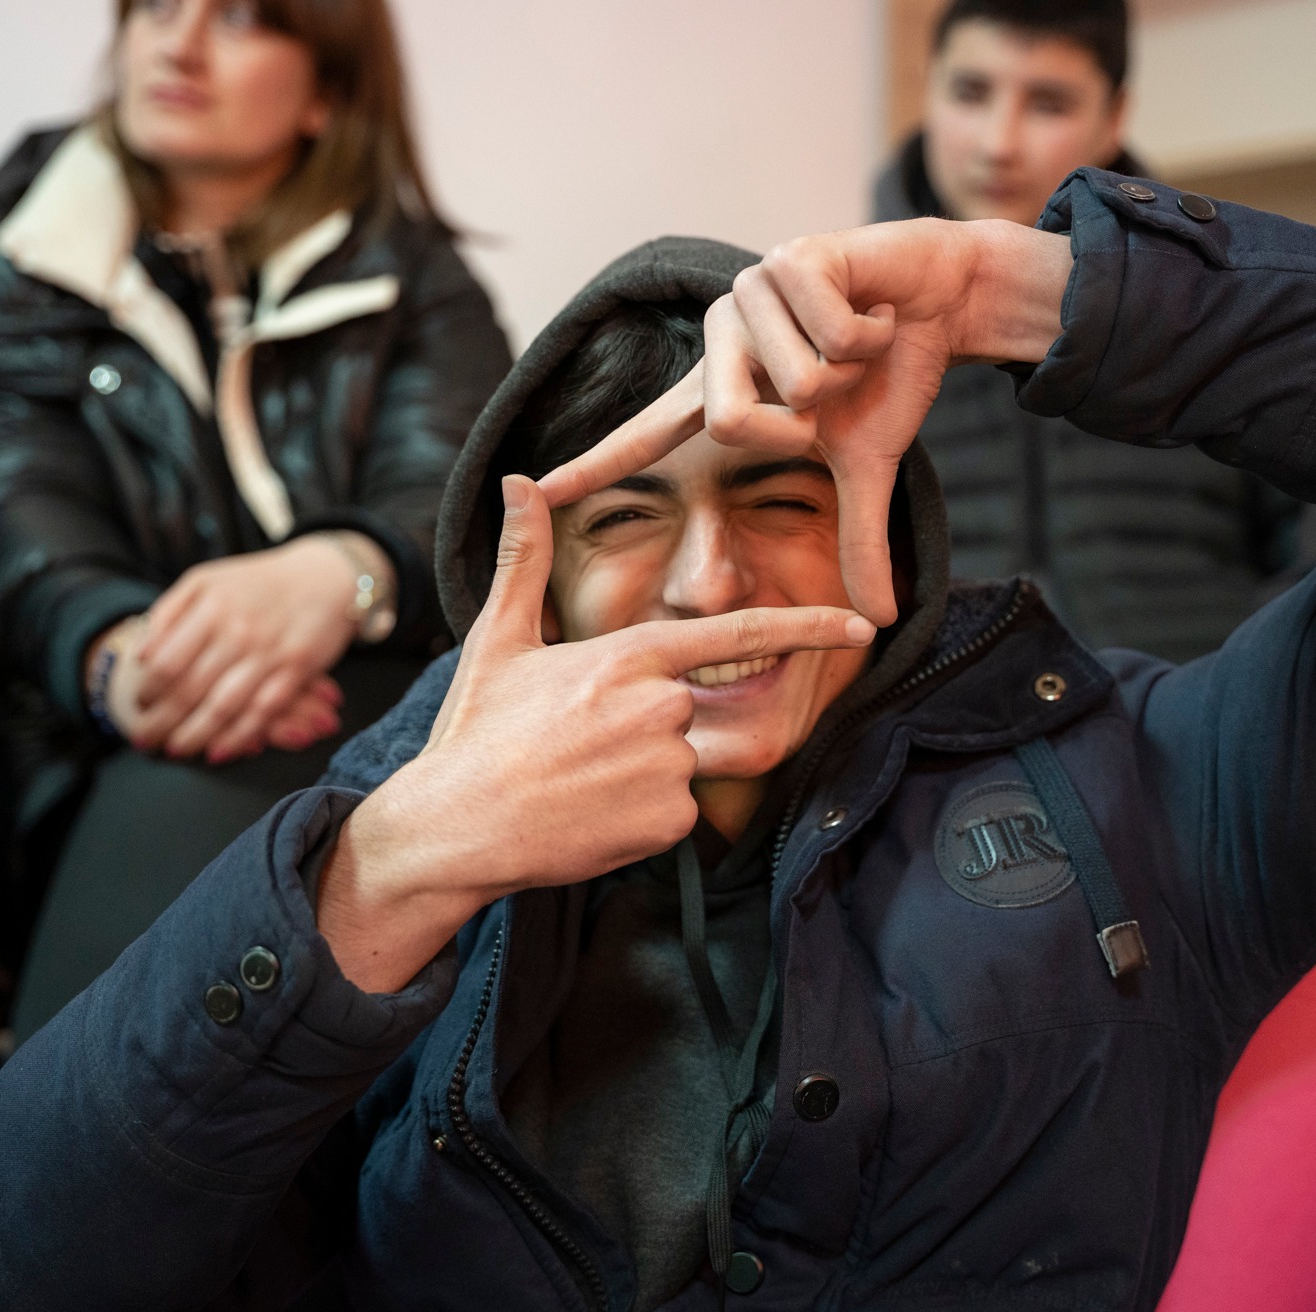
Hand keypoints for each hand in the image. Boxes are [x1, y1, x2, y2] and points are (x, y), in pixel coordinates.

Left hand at [119, 535, 383, 760]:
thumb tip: (142, 654)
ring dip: (195, 735)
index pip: (167, 661)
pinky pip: (262, 712)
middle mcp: (238, 631)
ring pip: (223, 707)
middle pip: (189, 689)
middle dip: (161, 721)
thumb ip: (169, 612)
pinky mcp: (297, 670)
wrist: (325, 576)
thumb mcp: (206, 581)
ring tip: (175, 750)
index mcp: (211, 608)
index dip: (147, 690)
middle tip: (144, 740)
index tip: (140, 704)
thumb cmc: (259, 582)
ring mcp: (269, 653)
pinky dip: (239, 736)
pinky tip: (219, 752)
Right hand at [316, 476, 875, 992]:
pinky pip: (677, 812)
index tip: (860, 625)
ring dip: (645, 771)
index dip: (808, 629)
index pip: (738, 636)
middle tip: (586, 749)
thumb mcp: (499, 639)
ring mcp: (669, 767)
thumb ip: (524, 560)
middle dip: (656, 728)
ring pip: (687, 763)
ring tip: (579, 781)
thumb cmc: (475, 732)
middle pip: (699, 711)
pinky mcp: (667, 823)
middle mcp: (662, 707)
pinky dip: (642, 815)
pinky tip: (588, 814)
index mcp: (630, 656)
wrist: (456, 827)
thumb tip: (519, 481)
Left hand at [538, 217, 1070, 623]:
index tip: (532, 489)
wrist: (943, 299)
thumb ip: (860, 539)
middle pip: (732, 424)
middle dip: (809, 424)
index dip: (594, 465)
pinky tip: (874, 307)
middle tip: (840, 389)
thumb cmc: (891, 374)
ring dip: (851, 371)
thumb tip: (881, 619)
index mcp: (722, 388)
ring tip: (860, 340)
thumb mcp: (868, 466)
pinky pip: (833, 336)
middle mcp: (718, 337)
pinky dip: (872, 332)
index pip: (648, 437)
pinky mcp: (785, 258)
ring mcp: (743, 292)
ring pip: (797, 382)